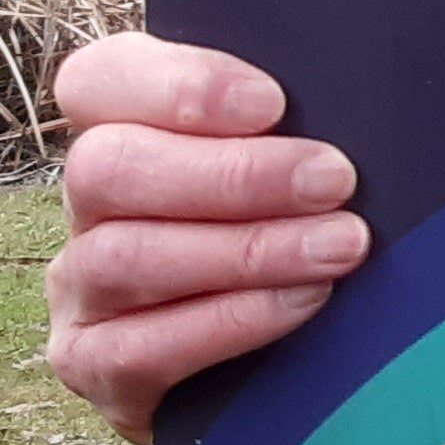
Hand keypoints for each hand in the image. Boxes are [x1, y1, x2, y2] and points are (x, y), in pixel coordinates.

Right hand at [42, 34, 365, 443]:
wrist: (281, 354)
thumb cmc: (302, 214)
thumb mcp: (298, 153)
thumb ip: (302, 114)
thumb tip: (365, 85)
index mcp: (123, 126)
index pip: (98, 79)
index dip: (177, 85)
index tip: (273, 103)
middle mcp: (87, 203)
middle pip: (107, 168)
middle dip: (235, 175)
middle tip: (335, 179)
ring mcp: (79, 288)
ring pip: (123, 257)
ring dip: (246, 250)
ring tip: (340, 246)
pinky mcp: (93, 365)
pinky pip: (138, 348)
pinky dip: (230, 321)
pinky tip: (303, 301)